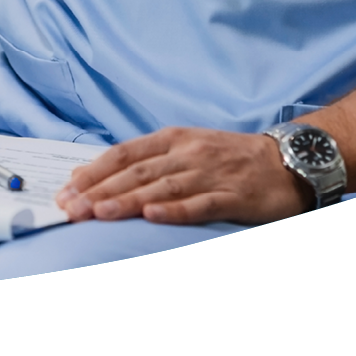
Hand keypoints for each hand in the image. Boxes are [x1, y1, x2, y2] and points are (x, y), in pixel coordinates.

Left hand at [54, 126, 311, 225]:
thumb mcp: (185, 150)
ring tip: (98, 212)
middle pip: (135, 172)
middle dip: (99, 191)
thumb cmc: (229, 158)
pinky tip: (153, 216)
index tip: (66, 190)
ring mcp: (211, 174)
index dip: (93, 172)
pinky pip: (201, 204)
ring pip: (161, 187)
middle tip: (70, 208)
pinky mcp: (235, 196)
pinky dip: (175, 210)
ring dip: (127, 200)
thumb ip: (146, 162)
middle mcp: (187, 153)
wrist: (289, 160)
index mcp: (172, 139)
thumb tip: (95, 175)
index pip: (123, 154)